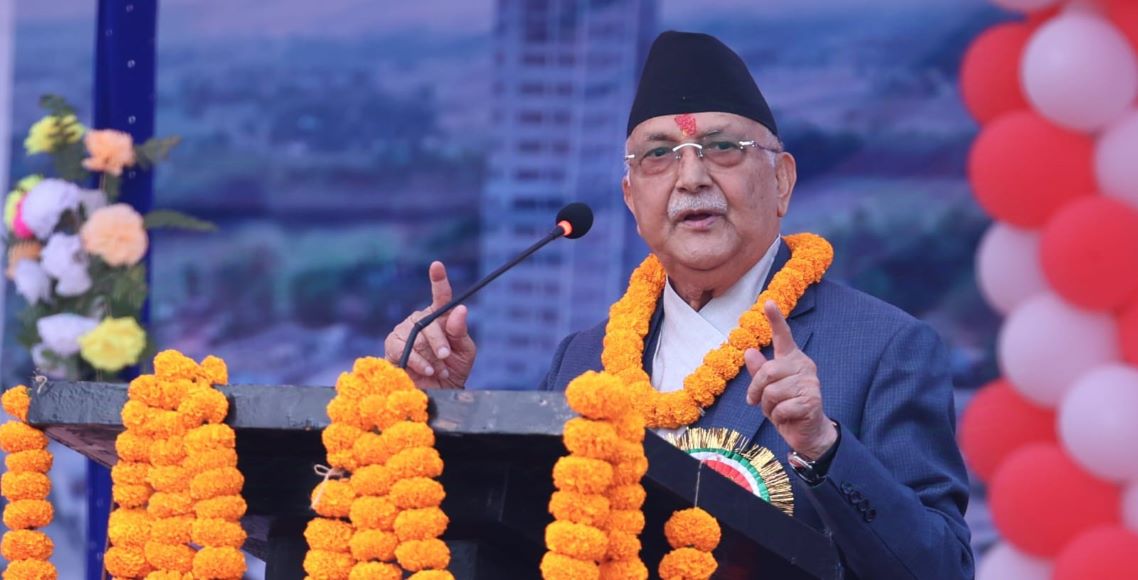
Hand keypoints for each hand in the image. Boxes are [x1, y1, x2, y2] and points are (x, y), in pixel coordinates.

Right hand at [383, 261, 476, 388]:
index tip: (437, 265)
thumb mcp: (464, 352)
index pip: (441, 296)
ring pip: (415, 335)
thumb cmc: (454, 370)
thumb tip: (460, 310)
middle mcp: (421, 320)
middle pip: (428, 321)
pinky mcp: (392, 346)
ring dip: (429, 354)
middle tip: (446, 357)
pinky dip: (416, 360)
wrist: (439, 393)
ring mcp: (405, 331)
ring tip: (438, 368)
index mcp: (441, 318)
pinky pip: (402, 347)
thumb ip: (460, 331)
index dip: (438, 280)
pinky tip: (425, 370)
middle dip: (439, 341)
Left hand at [744, 300, 836, 459]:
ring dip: (767, 407)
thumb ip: (759, 372)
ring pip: (772, 392)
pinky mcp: (812, 402)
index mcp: (792, 360)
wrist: (808, 432)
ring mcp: (810, 384)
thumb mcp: (768, 390)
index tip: (768, 302)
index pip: (783, 337)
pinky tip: (788, 418)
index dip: (775, 319)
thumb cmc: (786, 407)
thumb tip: (749, 352)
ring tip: (778, 411)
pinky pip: (780, 408)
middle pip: (768, 371)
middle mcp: (804, 366)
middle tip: (757, 402)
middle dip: (756, 391)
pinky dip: (778, 418)